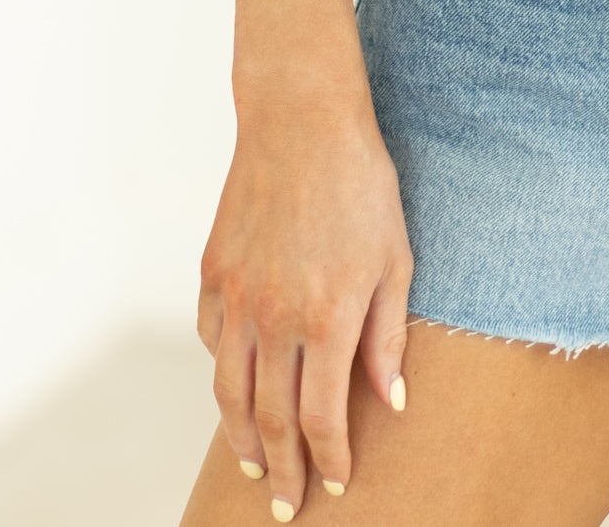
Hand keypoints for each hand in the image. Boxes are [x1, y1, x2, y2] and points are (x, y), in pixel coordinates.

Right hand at [197, 82, 411, 515]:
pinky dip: (222, 373)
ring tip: (254, 464)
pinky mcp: (213, 274)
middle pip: (270, 419)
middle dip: (280, 470)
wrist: (301, 120)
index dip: (328, 458)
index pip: (320, 417)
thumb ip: (389, 335)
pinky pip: (212, 341)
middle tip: (284, 505)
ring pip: (228, 392)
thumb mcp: (396, 257)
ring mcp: (237, 298)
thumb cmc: (360, 182)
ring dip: (241, 437)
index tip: (335, 483)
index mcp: (326, 318)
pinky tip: (234, 385)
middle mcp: (274, 318)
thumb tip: (391, 399)